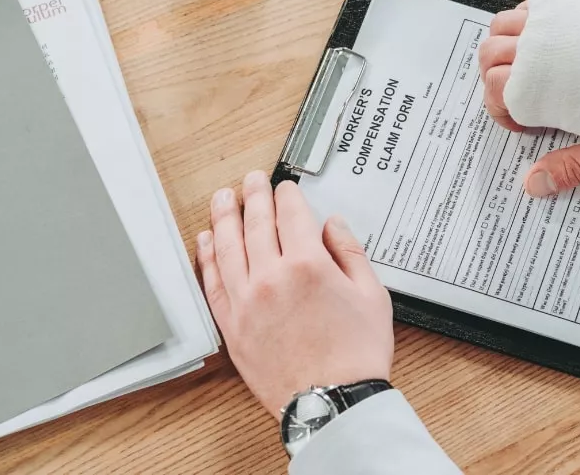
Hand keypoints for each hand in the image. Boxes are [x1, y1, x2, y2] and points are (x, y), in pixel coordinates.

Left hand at [197, 171, 393, 418]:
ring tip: (223, 198)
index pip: (291, 214)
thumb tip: (333, 226)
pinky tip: (207, 240)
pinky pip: (213, 282)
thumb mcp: (372, 295)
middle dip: (254, 196)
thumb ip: (351, 253)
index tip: (286, 187)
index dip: (287, 195)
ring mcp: (247, 301)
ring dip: (224, 217)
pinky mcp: (232, 324)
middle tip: (251, 180)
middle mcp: (271, 277)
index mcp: (308, 265)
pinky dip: (208, 257)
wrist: (331, 401)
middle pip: (256, 223)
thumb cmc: (355, 355)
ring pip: (228, 246)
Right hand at [479, 4, 579, 197]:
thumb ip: (573, 166)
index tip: (531, 123)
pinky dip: (528, 23)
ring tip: (536, 69)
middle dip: (498, 81)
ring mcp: (554, 15)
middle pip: (489, 57)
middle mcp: (538, 44)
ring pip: (501, 26)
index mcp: (542, 85)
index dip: (507, 114)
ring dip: (507, 49)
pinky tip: (556, 43)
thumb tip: (534, 184)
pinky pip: (530, 4)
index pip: (495, 95)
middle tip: (529, 98)